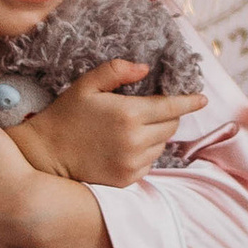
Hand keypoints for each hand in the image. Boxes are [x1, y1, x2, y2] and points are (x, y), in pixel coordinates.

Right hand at [15, 60, 204, 188]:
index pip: (172, 107)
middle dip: (167, 116)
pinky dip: (144, 153)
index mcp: (129, 114)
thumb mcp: (86, 85)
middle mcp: (136, 141)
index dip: (189, 101)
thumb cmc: (66, 116)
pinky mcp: (128, 180)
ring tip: (130, 129)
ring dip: (155, 135)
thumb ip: (116, 71)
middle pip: (171, 126)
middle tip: (148, 110)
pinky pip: (149, 163)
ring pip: (161, 145)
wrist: (46, 155)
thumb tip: (144, 68)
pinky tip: (123, 146)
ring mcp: (133, 163)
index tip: (202, 99)